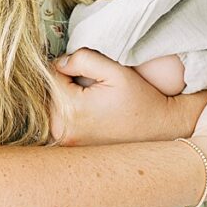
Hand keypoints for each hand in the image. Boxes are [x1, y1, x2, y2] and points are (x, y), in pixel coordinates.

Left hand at [50, 48, 178, 145]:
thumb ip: (83, 59)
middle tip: (92, 86)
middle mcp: (63, 130)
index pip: (51, 76)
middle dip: (65, 84)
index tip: (88, 72)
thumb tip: (59, 63)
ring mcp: (66, 142)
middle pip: (49, 93)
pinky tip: (89, 113)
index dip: (68, 67)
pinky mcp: (71, 147)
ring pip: (52, 107)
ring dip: (65, 99)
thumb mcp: (116, 71)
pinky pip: (58, 122)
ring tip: (92, 100)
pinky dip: (68, 114)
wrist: (158, 128)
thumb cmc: (140, 98)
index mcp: (71, 109)